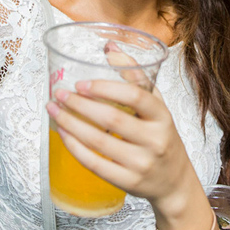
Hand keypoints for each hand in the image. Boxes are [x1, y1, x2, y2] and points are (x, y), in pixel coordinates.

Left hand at [47, 79, 196, 210]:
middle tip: (59, 95)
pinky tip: (63, 134)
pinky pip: (95, 164)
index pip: (135, 96)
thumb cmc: (162, 137)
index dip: (106, 88)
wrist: (175, 182)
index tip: (81, 84)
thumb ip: (136, 76)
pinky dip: (75, 147)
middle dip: (80, 105)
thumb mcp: (157, 106)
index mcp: (162, 116)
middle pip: (112, 118)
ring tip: (54, 111)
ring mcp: (141, 163)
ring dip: (71, 124)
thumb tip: (110, 47)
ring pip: (99, 142)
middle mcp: (155, 140)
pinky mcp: (128, 182)